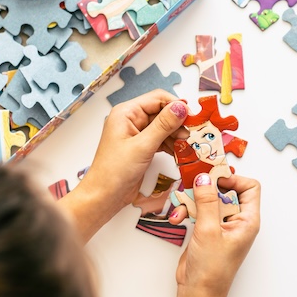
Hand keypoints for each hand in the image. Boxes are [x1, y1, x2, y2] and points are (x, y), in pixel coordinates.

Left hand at [58, 89, 188, 241]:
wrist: (103, 197)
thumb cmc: (114, 172)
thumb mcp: (142, 146)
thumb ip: (163, 125)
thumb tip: (181, 107)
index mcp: (126, 113)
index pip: (157, 99)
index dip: (176, 105)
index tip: (192, 116)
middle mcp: (131, 120)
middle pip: (161, 111)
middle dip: (177, 121)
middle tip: (191, 133)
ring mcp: (136, 133)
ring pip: (163, 126)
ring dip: (176, 134)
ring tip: (185, 144)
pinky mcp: (141, 146)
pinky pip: (160, 138)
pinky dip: (171, 143)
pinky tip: (179, 150)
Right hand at [172, 173, 260, 296]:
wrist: (197, 291)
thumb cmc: (212, 271)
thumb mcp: (209, 230)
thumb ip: (207, 202)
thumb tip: (205, 178)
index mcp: (247, 220)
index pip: (250, 187)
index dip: (233, 179)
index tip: (214, 177)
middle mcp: (236, 220)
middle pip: (225, 190)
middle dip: (207, 188)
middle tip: (193, 184)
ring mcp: (220, 224)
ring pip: (209, 199)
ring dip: (192, 200)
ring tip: (181, 208)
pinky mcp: (206, 229)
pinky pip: (198, 210)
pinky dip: (186, 210)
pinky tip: (177, 218)